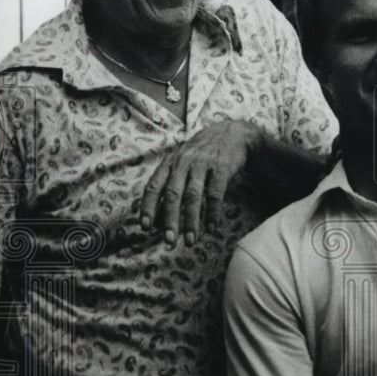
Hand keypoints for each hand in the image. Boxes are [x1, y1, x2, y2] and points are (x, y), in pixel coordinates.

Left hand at [140, 120, 262, 245]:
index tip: (145, 228)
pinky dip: (213, 213)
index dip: (149, 207)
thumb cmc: (201, 156)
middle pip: (173, 194)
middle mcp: (183, 163)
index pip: (154, 187)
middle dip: (170, 220)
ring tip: (191, 241)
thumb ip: (169, 188)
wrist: (231, 133)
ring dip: (192, 221)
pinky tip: (212, 229)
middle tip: (169, 242)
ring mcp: (203, 164)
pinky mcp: (222, 168)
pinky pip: (216, 194)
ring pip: (194, 196)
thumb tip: (157, 220)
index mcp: (170, 163)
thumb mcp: (181, 165)